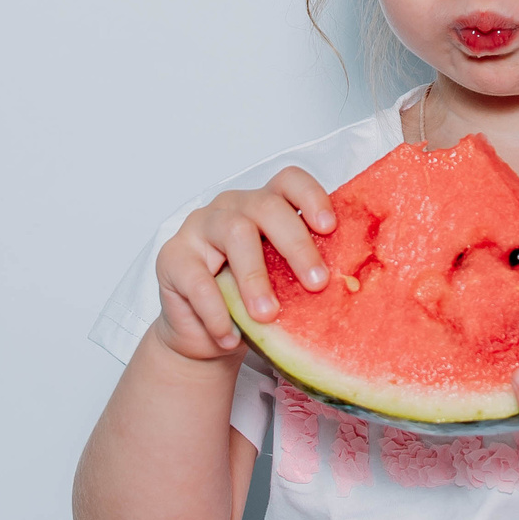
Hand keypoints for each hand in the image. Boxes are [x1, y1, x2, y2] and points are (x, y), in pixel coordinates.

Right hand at [152, 168, 336, 359]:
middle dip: (296, 245)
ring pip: (234, 234)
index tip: (330, 228)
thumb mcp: (281, 286)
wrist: (205, 337)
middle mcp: (231, 208)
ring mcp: (198, 228)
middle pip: (266, 207)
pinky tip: (230, 336)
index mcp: (263, 207)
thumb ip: (301, 274)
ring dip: (255, 278)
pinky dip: (217, 311)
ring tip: (268, 315)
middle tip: (316, 283)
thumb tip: (346, 286)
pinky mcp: (172, 257)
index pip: (289, 182)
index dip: (311, 197)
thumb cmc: (249, 304)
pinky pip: (198, 279)